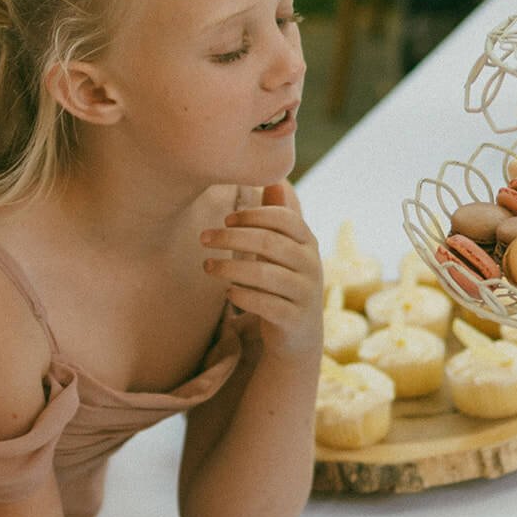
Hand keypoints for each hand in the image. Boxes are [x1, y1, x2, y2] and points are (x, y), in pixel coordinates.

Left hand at [200, 182, 322, 357]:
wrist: (299, 335)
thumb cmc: (284, 283)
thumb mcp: (285, 250)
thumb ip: (279, 218)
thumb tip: (276, 180)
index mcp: (308, 243)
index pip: (283, 218)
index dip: (253, 215)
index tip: (226, 218)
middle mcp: (312, 265)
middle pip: (269, 243)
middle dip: (231, 237)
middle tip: (203, 238)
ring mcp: (305, 294)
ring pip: (264, 274)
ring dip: (229, 267)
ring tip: (207, 265)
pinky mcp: (294, 319)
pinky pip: (265, 304)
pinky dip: (242, 296)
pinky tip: (227, 293)